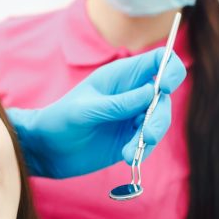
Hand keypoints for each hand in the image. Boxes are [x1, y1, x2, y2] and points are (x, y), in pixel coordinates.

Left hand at [8, 48, 186, 177]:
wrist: (48, 150)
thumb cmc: (61, 119)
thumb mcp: (86, 110)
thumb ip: (118, 103)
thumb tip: (152, 91)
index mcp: (121, 75)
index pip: (159, 61)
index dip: (170, 69)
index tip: (166, 87)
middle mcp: (132, 93)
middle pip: (164, 97)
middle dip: (160, 117)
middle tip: (148, 136)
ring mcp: (132, 116)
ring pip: (159, 121)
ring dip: (151, 137)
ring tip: (129, 152)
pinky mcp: (131, 139)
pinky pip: (149, 142)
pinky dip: (143, 151)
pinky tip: (127, 157)